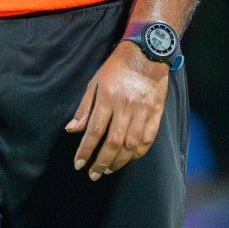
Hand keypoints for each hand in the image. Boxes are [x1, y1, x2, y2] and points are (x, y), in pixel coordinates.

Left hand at [66, 41, 169, 180]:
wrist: (146, 53)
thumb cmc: (116, 68)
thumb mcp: (94, 83)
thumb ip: (84, 108)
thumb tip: (72, 129)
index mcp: (107, 98)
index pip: (94, 131)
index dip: (86, 150)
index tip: (79, 164)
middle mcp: (125, 107)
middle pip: (113, 142)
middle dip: (101, 162)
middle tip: (93, 174)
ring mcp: (143, 111)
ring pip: (131, 145)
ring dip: (119, 161)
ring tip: (108, 170)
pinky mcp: (156, 113)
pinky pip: (148, 139)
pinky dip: (138, 153)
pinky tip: (129, 158)